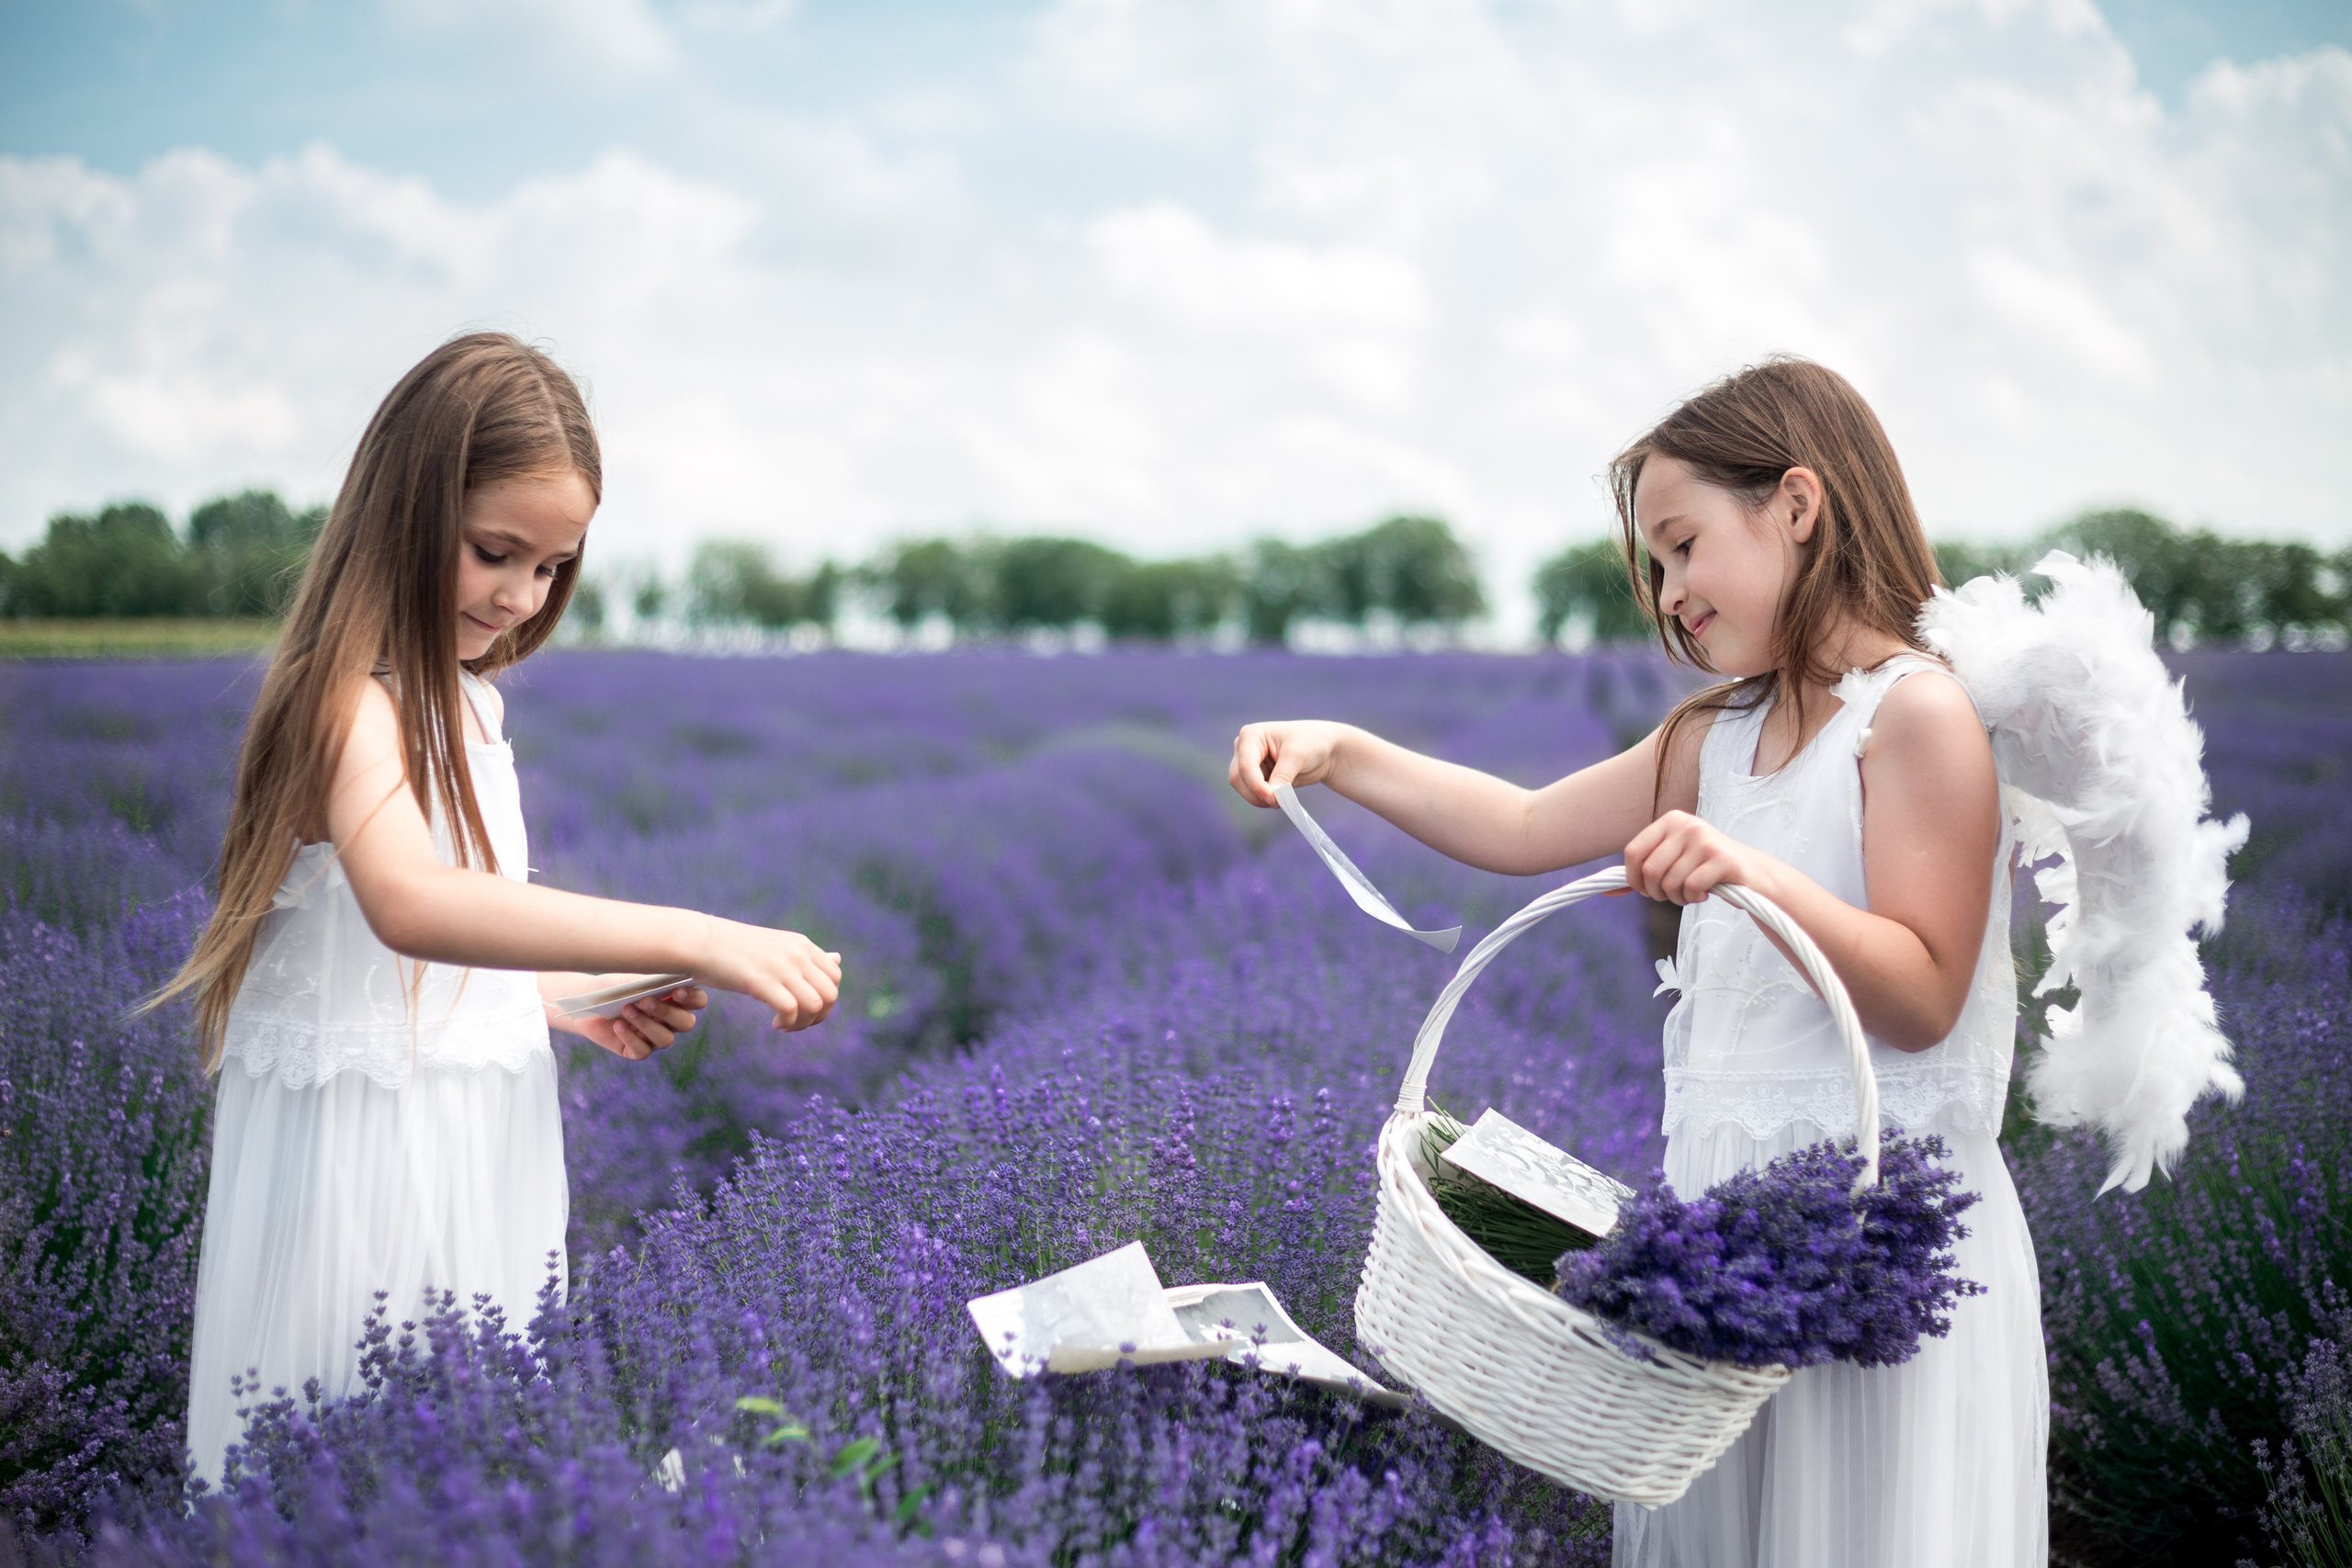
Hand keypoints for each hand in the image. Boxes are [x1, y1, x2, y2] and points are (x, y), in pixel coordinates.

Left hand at [564, 983, 708, 1061]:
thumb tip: (672, 977)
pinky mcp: (635, 1051)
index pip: (698, 1002)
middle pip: (686, 1023)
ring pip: (665, 1039)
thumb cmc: (615, 984)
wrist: (587, 999)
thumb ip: (656, 979)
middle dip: (667, 1012)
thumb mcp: (635, 977)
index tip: (676, 990)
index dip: (693, 998)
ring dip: (646, 1024)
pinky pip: (642, 1051)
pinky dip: (631, 1038)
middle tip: (645, 1000)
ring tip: (626, 1010)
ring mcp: (653, 1038)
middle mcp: (669, 1021)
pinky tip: (618, 1026)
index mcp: (675, 999)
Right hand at [697, 918, 841, 1031]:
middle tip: (796, 1023)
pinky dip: (788, 1024)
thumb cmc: (737, 948)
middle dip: (818, 1017)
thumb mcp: (779, 947)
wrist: (702, 941)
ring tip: (785, 1025)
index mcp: (803, 945)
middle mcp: (797, 954)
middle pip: (830, 995)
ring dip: (803, 1023)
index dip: (825, 1000)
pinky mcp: (762, 981)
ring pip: (815, 1005)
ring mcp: (781, 967)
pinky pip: (791, 1010)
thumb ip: (807, 956)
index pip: (835, 977)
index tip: (804, 1008)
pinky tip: (775, 1024)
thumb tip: (838, 959)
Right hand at [1230, 720, 1349, 807]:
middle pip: (1238, 778)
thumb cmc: (1312, 741)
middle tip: (1278, 803)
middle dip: (1256, 793)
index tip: (1272, 798)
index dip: (1256, 784)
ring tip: (1282, 801)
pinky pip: (1253, 794)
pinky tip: (1280, 799)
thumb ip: (1283, 776)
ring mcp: (1250, 763)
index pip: (1246, 765)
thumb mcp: (1297, 756)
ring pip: (1243, 788)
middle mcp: (1245, 748)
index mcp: (1251, 735)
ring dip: (1260, 798)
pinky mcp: (1258, 777)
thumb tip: (1271, 796)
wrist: (1325, 749)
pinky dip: (1264, 800)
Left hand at [1623, 810, 1775, 905]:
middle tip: (1672, 895)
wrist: (1751, 871)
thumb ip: (1641, 873)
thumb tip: (1607, 890)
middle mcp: (1686, 825)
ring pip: (1670, 882)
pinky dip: (1693, 898)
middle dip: (1657, 893)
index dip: (1633, 879)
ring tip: (1690, 893)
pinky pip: (1691, 887)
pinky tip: (1704, 893)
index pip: (1633, 852)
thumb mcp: (1672, 862)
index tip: (1646, 890)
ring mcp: (1705, 840)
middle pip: (1649, 870)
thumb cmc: (1705, 868)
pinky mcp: (1722, 858)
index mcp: (1670, 821)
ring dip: (1677, 898)